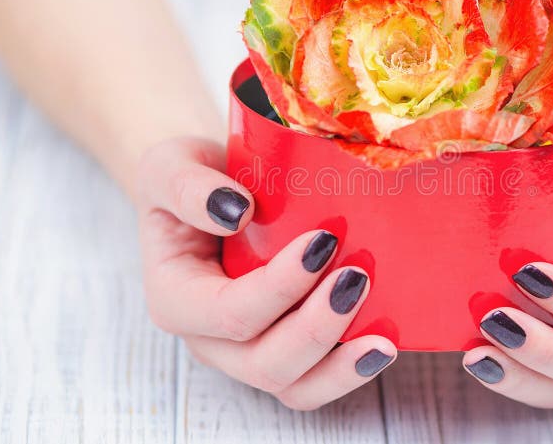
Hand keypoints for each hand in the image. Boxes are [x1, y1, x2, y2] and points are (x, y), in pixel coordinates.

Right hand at [136, 137, 396, 409]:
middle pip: (263, 362)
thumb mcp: (170, 166)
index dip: (279, 287)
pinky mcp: (283, 349)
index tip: (323, 241)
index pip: (228, 312)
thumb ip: (187, 186)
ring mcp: (246, 350)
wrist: (209, 194)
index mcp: (176, 298)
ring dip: (339, 366)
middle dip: (316, 327)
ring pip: (293, 386)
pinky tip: (382, 347)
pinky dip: (348, 371)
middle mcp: (209, 338)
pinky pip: (314, 381)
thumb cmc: (190, 180)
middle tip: (356, 278)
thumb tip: (235, 211)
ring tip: (381, 339)